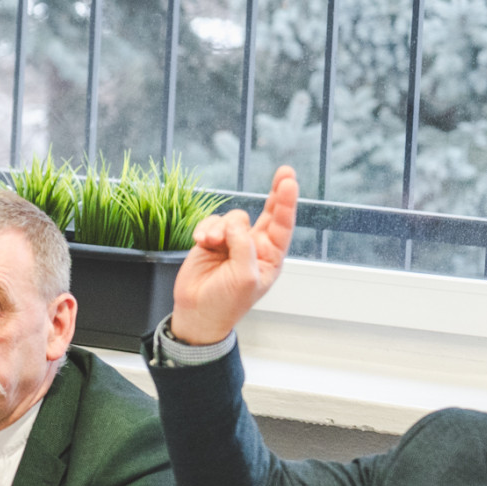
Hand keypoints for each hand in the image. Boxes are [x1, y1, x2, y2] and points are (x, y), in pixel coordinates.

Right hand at [168, 165, 297, 345]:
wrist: (196, 312)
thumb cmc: (226, 303)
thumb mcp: (244, 278)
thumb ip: (244, 247)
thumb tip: (235, 222)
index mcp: (269, 258)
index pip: (282, 226)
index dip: (286, 204)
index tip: (289, 182)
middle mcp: (254, 247)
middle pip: (269, 213)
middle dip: (276, 192)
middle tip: (285, 173)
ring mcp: (233, 242)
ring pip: (233, 217)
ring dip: (221, 228)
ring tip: (212, 244)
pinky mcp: (212, 240)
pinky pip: (212, 221)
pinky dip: (206, 229)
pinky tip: (201, 242)